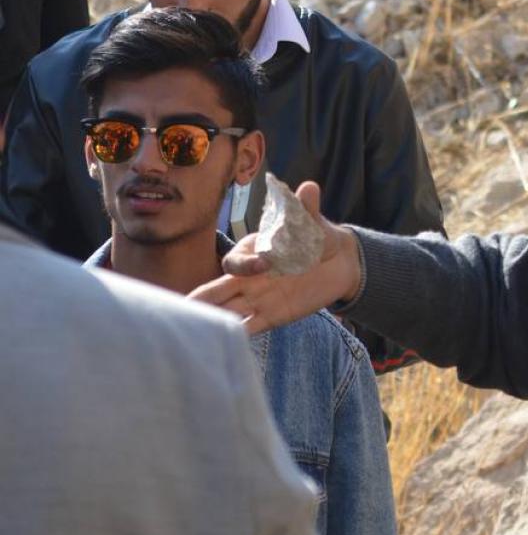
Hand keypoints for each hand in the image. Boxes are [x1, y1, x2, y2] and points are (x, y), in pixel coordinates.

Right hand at [189, 181, 362, 332]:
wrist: (337, 261)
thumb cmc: (316, 236)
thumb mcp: (311, 222)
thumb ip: (305, 209)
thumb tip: (309, 187)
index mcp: (253, 251)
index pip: (235, 261)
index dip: (245, 264)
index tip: (265, 262)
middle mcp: (248, 277)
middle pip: (216, 290)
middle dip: (200, 299)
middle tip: (182, 308)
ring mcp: (258, 298)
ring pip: (227, 310)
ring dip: (213, 320)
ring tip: (195, 334)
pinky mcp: (272, 315)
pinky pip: (250, 327)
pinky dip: (238, 335)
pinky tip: (226, 347)